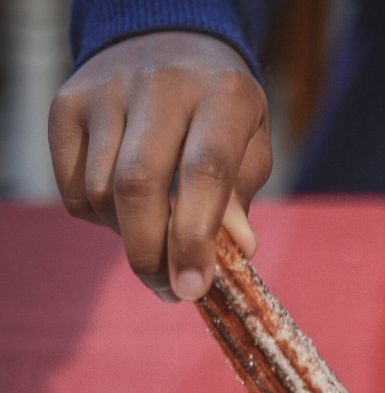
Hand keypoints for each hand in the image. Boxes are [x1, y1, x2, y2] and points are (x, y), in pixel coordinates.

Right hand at [49, 32, 271, 300]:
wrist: (167, 42)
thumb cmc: (219, 113)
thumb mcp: (248, 146)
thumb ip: (240, 196)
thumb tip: (237, 250)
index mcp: (222, 95)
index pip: (203, 172)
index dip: (195, 239)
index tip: (193, 289)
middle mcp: (160, 85)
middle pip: (138, 187)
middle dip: (151, 254)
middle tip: (169, 290)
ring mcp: (107, 91)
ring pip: (102, 194)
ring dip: (127, 237)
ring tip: (154, 237)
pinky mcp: (67, 106)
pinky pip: (74, 191)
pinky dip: (99, 218)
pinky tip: (125, 208)